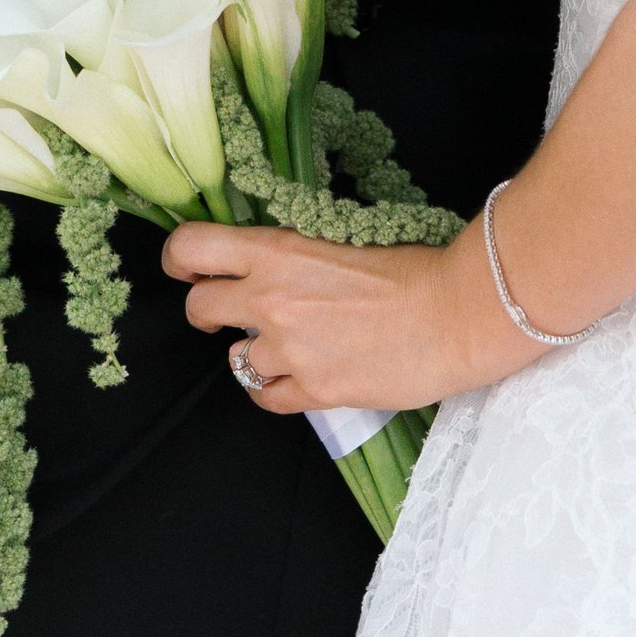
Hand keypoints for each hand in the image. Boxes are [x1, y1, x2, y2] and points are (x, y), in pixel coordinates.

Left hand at [163, 224, 474, 417]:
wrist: (456, 314)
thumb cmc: (413, 268)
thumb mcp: (340, 239)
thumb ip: (293, 253)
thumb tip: (266, 260)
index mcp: (277, 251)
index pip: (192, 248)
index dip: (179, 259)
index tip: (188, 269)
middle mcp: (270, 300)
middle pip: (199, 308)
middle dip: (207, 311)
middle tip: (223, 314)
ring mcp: (289, 350)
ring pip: (235, 360)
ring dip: (254, 353)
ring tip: (289, 346)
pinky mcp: (313, 391)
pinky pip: (267, 397)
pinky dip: (277, 389)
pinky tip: (300, 376)